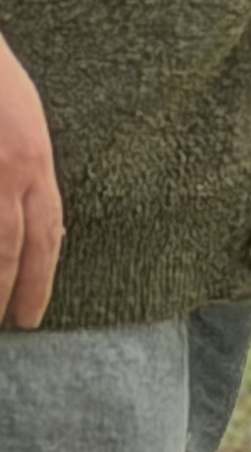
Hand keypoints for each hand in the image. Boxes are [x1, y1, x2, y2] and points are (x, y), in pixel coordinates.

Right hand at [0, 35, 62, 329]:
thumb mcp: (27, 125)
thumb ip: (30, 175)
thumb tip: (43, 227)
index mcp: (34, 161)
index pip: (45, 234)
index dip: (38, 281)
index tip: (29, 316)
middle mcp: (7, 172)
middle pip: (7, 248)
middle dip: (5, 292)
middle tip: (3, 325)